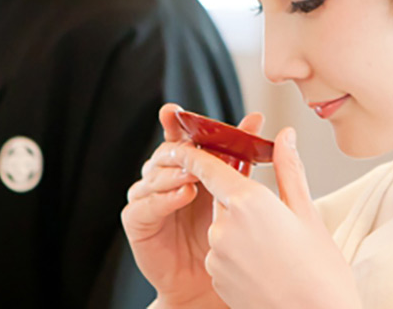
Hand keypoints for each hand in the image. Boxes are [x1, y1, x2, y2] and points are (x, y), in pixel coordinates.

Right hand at [122, 104, 263, 308]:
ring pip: (154, 174)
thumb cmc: (221, 234)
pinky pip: (146, 204)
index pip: (177, 136)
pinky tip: (184, 194)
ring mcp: (146, 197)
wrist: (209, 281)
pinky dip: (165, 197)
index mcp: (183, 166)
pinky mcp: (136, 221)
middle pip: (164, 153)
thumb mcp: (235, 188)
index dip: (174, 121)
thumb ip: (240, 154)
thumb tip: (255, 117)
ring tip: (195, 173)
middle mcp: (161, 178)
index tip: (175, 110)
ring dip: (175, 171)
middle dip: (178, 147)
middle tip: (194, 146)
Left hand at [171, 128, 361, 308]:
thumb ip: (289, 169)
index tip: (184, 144)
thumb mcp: (308, 212)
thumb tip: (285, 135)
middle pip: (221, 199)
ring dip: (240, 229)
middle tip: (275, 219)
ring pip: (222, 227)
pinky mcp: (216, 277)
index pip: (209, 167)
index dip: (195, 153)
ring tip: (275, 249)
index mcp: (248, 202)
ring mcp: (217, 254)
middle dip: (240, 201)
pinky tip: (264, 266)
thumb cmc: (320, 270)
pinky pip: (221, 253)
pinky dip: (236, 254)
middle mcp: (224, 226)